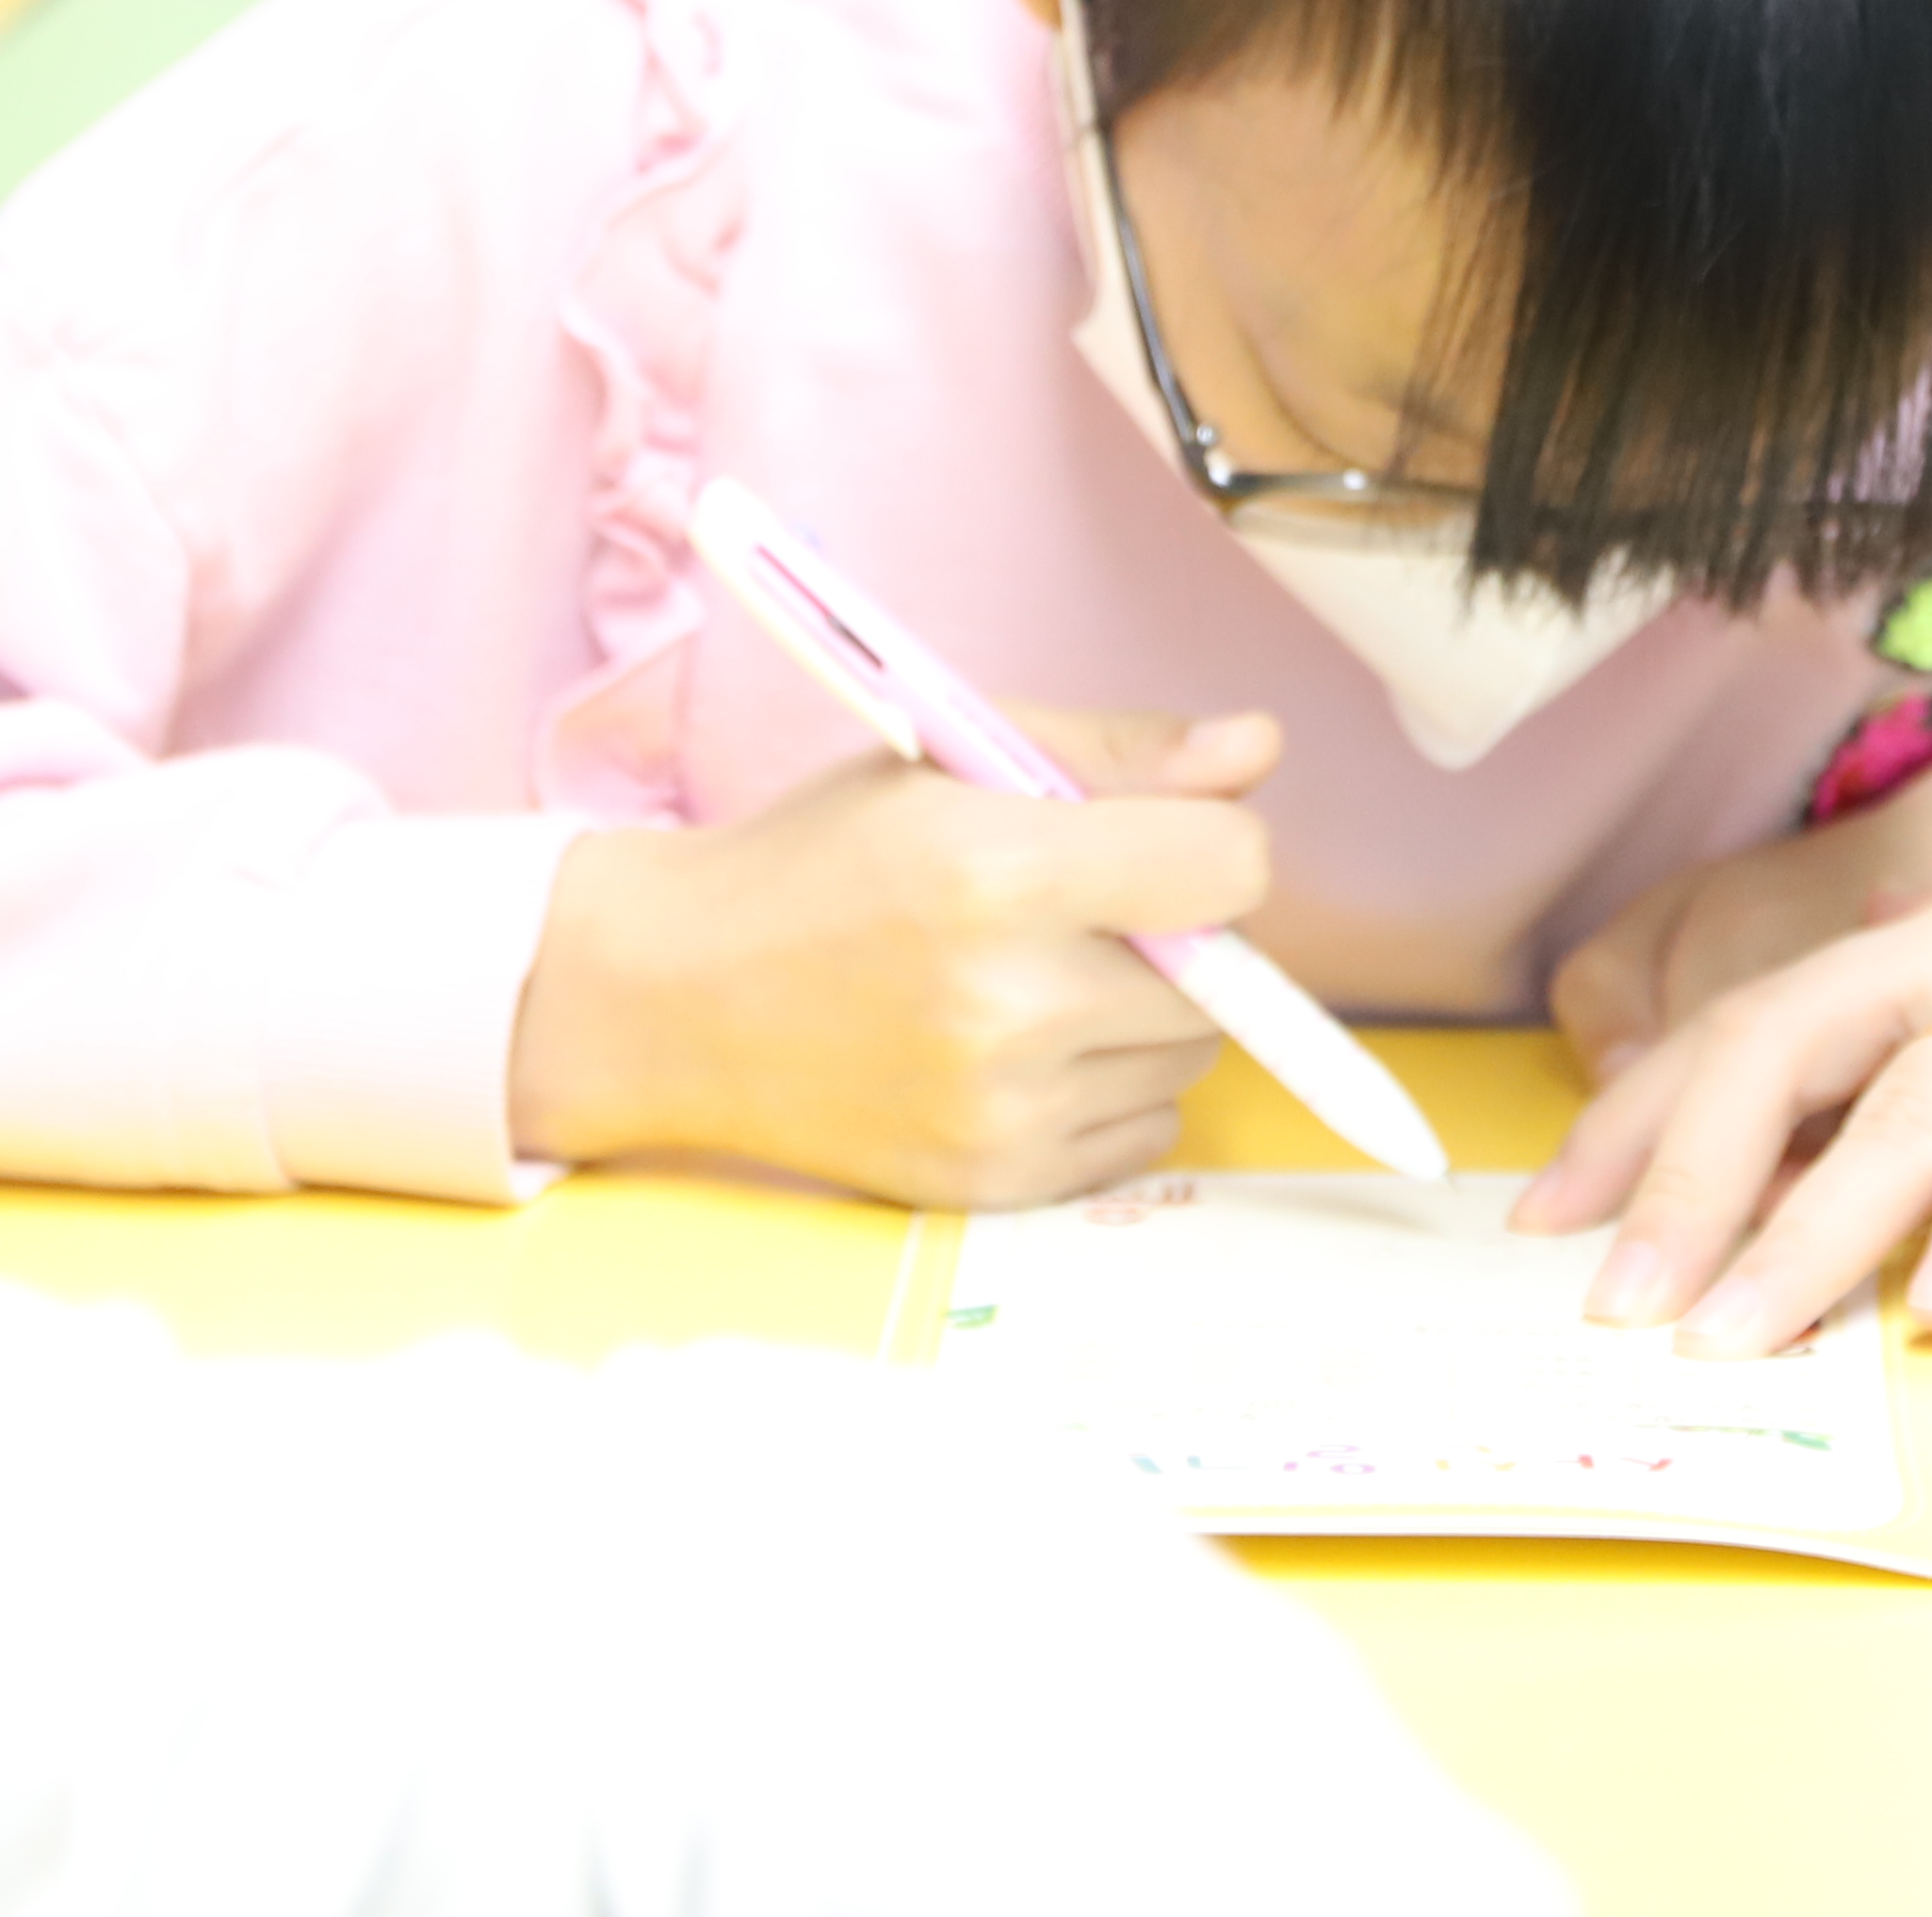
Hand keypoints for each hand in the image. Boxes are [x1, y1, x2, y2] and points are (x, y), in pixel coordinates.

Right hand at [505, 708, 1279, 1206]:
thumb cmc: (821, 859)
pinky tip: (1017, 1051)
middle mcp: (1010, 1003)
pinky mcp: (994, 1181)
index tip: (1153, 840)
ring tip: (1033, 980)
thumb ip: (1120, 755)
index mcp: (1002, 873)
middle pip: (1222, 975)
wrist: (672, 997)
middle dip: (1176, 934)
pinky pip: (1143, 1132)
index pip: (1233, 868)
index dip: (1209, 843)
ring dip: (1145, 1016)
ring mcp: (1002, 1107)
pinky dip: (1107, 1090)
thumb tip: (1259, 750)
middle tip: (1075, 912)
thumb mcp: (955, 764)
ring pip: (1189, 1057)